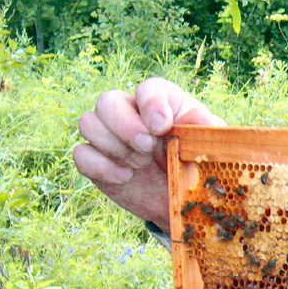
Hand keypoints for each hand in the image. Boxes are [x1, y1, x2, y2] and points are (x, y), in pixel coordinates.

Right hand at [74, 77, 224, 227]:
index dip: (151, 105)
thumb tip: (201, 122)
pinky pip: (80, 154)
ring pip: (88, 123)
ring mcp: (110, 135)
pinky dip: (100, 166)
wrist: (180, 199)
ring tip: (141, 164)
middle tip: (147, 148)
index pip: (148, 89)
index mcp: (161, 103)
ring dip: (113, 146)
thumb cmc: (195, 164)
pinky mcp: (97, 160)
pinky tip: (125, 178)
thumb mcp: (207, 145)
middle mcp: (130, 112)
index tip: (162, 128)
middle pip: (107, 101)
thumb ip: (204, 129)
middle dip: (125, 126)